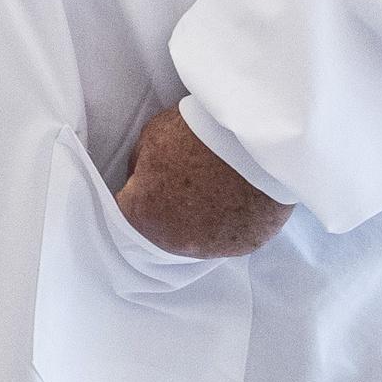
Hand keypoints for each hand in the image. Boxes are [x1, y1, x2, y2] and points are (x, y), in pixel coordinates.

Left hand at [113, 106, 291, 258]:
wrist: (255, 137)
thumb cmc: (198, 134)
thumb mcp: (152, 138)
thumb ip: (139, 166)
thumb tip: (140, 179)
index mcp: (144, 217)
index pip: (125, 213)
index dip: (134, 195)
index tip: (146, 183)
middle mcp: (177, 242)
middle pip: (163, 231)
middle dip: (167, 211)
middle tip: (183, 184)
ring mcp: (215, 247)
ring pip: (198, 239)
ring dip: (199, 221)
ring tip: (212, 191)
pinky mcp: (248, 244)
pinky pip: (231, 237)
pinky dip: (230, 222)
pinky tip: (236, 198)